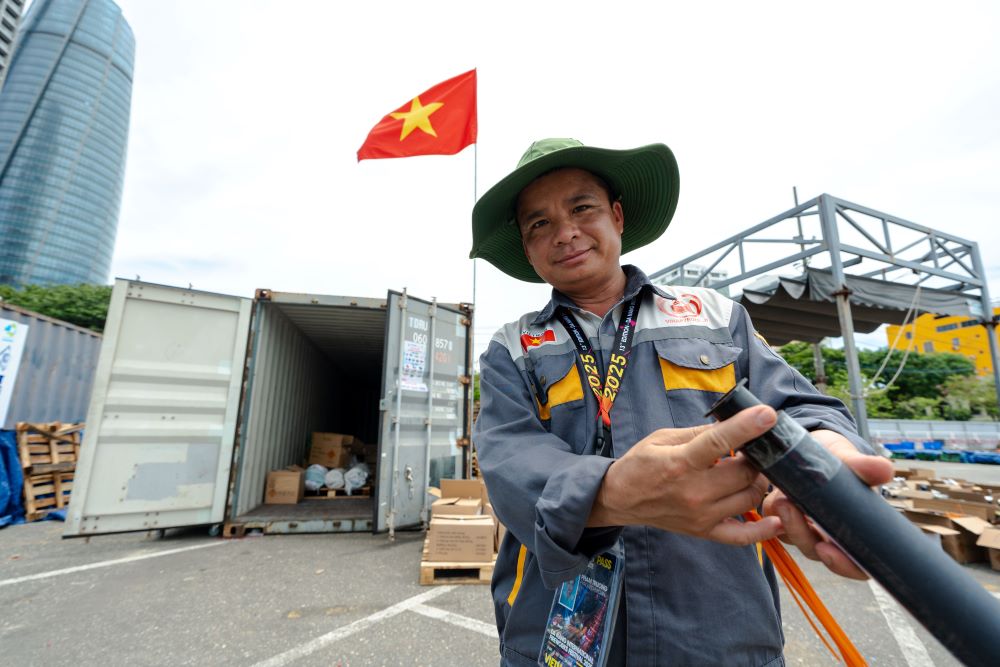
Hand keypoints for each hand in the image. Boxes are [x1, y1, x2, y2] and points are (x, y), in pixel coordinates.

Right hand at [589, 405, 782, 545]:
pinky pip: (742, 537)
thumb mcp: (662, 438)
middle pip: (744, 473)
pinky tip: (776, 520)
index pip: (719, 442)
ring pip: (749, 498)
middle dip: (756, 458)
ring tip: (751, 472)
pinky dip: (763, 531)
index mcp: (681, 462)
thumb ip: (698, 433)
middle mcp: (693, 491)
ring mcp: (701, 515)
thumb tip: (730, 424)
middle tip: (753, 450)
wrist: (620, 499)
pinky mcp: (704, 531)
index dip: (746, 427)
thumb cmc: (641, 464)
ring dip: (758, 482)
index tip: (767, 415)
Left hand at [762, 429, 893, 579]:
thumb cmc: (840, 461)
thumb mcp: (849, 460)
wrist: (816, 448)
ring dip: (788, 524)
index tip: (826, 549)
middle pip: (819, 553)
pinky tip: (775, 497)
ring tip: (782, 499)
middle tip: (793, 511)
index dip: (845, 565)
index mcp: (857, 531)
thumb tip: (885, 469)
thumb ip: (863, 466)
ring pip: (795, 540)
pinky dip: (774, 515)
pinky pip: (775, 525)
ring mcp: (807, 528)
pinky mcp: (783, 518)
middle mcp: (832, 536)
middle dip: (804, 537)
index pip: (858, 565)